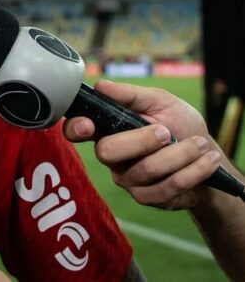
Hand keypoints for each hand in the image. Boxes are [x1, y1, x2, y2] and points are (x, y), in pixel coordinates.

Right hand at [63, 79, 222, 209]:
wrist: (208, 156)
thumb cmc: (180, 124)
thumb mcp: (161, 101)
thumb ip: (131, 95)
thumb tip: (101, 85)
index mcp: (108, 129)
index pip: (77, 130)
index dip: (76, 128)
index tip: (88, 125)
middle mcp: (112, 156)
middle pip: (107, 152)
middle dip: (141, 140)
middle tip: (166, 132)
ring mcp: (127, 179)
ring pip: (144, 170)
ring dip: (179, 154)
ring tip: (199, 144)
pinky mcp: (147, 197)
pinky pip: (166, 187)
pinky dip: (192, 171)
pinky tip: (206, 161)